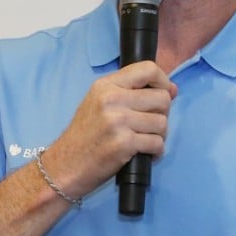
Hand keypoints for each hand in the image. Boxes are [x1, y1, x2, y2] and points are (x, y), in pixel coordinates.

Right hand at [45, 61, 175, 198]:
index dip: (163, 81)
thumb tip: (170, 90)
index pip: (148, 69)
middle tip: (149, 125)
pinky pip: (157, 143)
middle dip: (162, 114)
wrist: (64, 165)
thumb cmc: (84, 136)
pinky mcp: (123, 143)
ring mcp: (117, 121)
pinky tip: (144, 154)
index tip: (166, 93)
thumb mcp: (97, 103)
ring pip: (162, 122)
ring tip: (144, 141)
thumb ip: (128, 92)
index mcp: (105, 85)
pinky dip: (155, 152)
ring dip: (159, 135)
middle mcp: (111, 99)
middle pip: (161, 98)